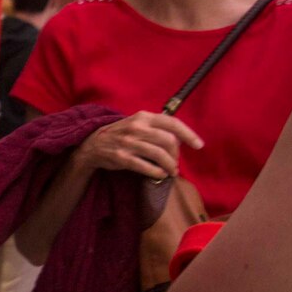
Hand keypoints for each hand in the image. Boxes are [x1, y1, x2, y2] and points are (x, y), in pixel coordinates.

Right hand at [74, 111, 203, 180]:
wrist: (93, 144)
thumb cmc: (121, 134)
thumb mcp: (137, 123)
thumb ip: (157, 127)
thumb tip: (181, 138)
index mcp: (143, 117)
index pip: (172, 122)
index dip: (188, 134)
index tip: (199, 145)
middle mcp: (137, 127)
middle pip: (168, 141)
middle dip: (176, 155)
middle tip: (176, 163)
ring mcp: (129, 143)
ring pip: (159, 155)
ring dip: (170, 166)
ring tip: (171, 171)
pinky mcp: (122, 158)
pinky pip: (146, 167)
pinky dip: (157, 173)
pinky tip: (160, 175)